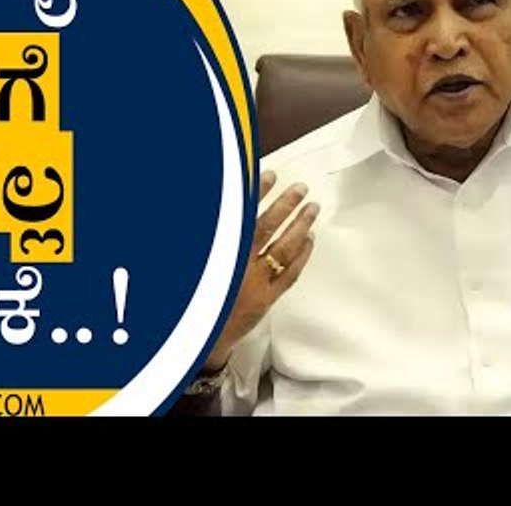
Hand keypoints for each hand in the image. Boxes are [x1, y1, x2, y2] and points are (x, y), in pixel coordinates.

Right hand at [204, 170, 318, 370]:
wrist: (201, 337)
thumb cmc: (199, 296)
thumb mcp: (204, 261)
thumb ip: (217, 236)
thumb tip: (231, 210)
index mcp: (221, 253)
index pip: (241, 216)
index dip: (257, 193)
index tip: (270, 174)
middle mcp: (238, 265)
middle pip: (266, 228)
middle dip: (284, 205)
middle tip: (301, 188)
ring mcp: (256, 283)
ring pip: (282, 249)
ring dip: (299, 226)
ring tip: (312, 208)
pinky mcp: (267, 300)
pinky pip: (290, 275)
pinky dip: (302, 256)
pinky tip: (310, 239)